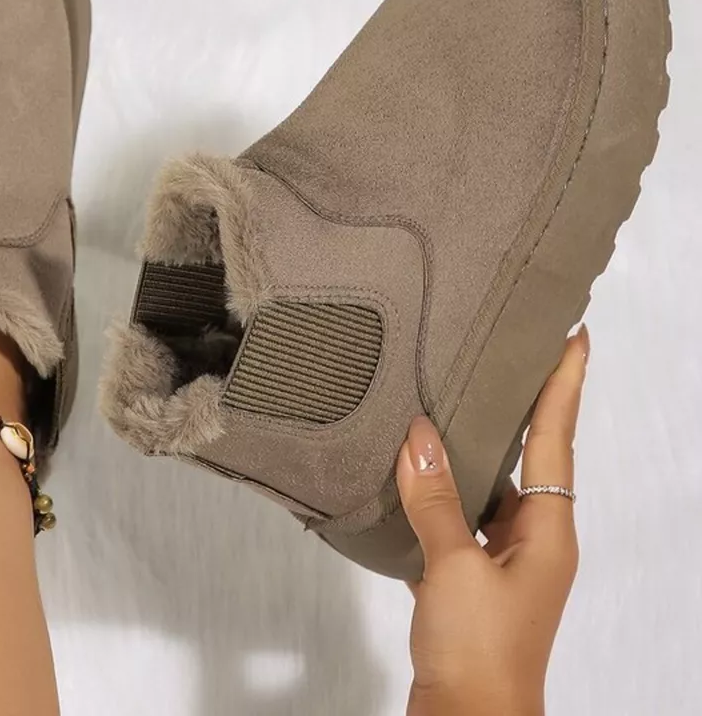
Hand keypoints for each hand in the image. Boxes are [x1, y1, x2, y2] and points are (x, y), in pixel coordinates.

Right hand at [397, 325, 588, 715]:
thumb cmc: (479, 648)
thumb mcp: (453, 567)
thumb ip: (435, 500)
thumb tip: (417, 435)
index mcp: (548, 531)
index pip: (557, 439)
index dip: (565, 385)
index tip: (574, 337)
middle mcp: (534, 540)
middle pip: (529, 458)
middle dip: (521, 408)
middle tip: (504, 354)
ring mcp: (504, 562)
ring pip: (488, 490)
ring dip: (470, 452)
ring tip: (447, 403)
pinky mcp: (473, 581)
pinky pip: (459, 521)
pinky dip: (439, 497)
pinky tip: (411, 477)